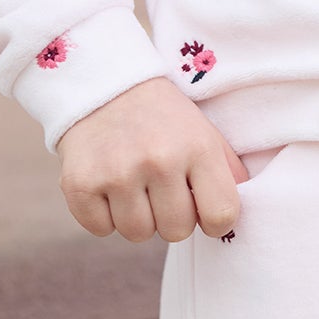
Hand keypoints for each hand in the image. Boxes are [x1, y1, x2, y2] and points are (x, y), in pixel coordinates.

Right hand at [56, 75, 250, 242]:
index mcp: (197, 146)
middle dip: (171, 216)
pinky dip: (103, 214)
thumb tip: (238, 217)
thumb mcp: (204, 131)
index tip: (203, 208)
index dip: (214, 220)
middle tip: (161, 186)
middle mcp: (159, 160)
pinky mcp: (79, 184)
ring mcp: (117, 173)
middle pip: (176, 232)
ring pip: (138, 234)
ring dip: (136, 216)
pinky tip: (107, 183)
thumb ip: (228, 172)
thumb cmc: (163, 117)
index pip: (222, 216)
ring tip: (134, 182)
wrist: (103, 84)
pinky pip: (100, 230)